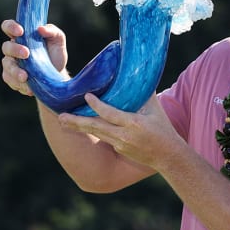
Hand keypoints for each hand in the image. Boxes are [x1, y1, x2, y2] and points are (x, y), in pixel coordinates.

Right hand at [0, 20, 68, 95]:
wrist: (56, 76)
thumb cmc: (55, 54)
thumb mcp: (58, 41)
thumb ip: (52, 31)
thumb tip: (41, 29)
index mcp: (22, 36)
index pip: (9, 26)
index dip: (11, 27)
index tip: (21, 31)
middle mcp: (13, 48)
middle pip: (6, 47)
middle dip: (15, 50)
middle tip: (27, 54)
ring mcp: (11, 63)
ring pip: (7, 65)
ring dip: (15, 71)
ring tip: (25, 77)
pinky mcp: (11, 77)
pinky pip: (9, 79)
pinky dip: (18, 84)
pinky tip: (28, 87)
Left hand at [58, 93, 179, 169]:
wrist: (168, 156)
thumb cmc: (163, 129)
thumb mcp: (156, 110)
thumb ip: (144, 93)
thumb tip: (137, 73)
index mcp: (134, 124)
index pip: (111, 114)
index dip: (97, 105)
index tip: (86, 96)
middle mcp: (124, 136)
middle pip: (97, 127)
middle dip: (77, 122)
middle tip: (61, 116)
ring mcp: (120, 145)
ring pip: (96, 133)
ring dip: (78, 127)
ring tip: (63, 121)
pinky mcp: (119, 149)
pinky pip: (104, 137)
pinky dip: (92, 130)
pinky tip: (80, 125)